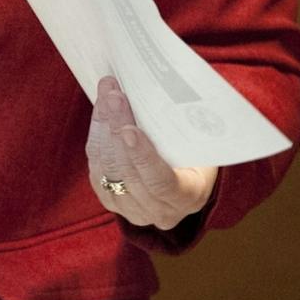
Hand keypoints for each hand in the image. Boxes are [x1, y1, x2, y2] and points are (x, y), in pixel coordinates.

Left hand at [86, 77, 215, 231]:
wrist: (188, 179)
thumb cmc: (200, 154)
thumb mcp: (202, 143)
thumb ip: (185, 127)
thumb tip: (161, 87)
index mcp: (189, 197)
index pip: (161, 182)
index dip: (143, 157)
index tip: (129, 130)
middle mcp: (160, 211)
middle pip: (129, 171)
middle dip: (117, 128)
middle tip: (113, 95)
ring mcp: (133, 210)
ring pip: (108, 169)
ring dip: (103, 127)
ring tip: (106, 95)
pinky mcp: (111, 202)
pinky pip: (96, 169)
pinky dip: (97, 137)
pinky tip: (101, 112)